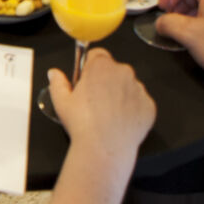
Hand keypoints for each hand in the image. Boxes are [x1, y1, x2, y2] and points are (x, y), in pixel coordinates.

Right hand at [50, 50, 153, 166]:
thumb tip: (54, 74)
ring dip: (120, 95)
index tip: (87, 80)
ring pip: (128, 86)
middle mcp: (123, 72)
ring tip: (108, 115)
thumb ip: (57, 82)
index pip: (97, 55)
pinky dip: (133, 110)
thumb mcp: (61, 102)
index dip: (91, 67)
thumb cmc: (83, 125)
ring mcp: (139, 89)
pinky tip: (120, 122)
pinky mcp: (149, 106)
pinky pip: (140, 103)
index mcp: (101, 66)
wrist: (104, 148)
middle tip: (95, 101)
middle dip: (106, 81)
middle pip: (114, 70)